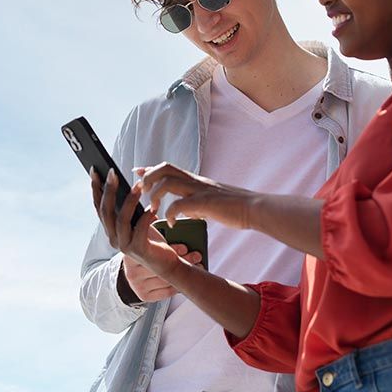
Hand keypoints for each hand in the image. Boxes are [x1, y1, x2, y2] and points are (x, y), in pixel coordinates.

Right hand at [90, 168, 191, 293]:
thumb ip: (128, 207)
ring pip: (122, 219)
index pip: (99, 207)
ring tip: (139, 185)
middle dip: (109, 190)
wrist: (165, 262)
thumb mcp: (136, 220)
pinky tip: (153, 209)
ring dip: (130, 200)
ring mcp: (124, 246)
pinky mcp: (139, 250)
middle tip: (113, 173)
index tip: (95, 171)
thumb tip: (122, 183)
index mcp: (111, 230)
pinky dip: (145, 217)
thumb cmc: (151, 238)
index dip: (96, 189)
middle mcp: (114, 238)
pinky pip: (140, 230)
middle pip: (106, 211)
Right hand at [120, 244, 202, 303]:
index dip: (172, 250)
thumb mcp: (148, 241)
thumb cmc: (146, 251)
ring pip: (167, 281)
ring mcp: (137, 286)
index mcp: (131, 256)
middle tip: (197, 256)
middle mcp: (132, 273)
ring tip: (198, 266)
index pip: (154, 254)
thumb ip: (158, 240)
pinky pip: (167, 292)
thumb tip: (181, 240)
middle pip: (162, 268)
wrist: (134, 268)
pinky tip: (187, 278)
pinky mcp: (144, 296)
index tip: (185, 248)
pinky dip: (179, 285)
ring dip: (185, 274)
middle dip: (183, 261)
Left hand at [136, 163, 257, 230]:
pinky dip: (170, 213)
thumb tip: (186, 210)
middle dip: (149, 177)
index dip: (150, 168)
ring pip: (168, 181)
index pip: (169, 168)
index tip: (136, 170)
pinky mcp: (205, 202)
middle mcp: (196, 181)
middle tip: (142, 191)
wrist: (255, 208)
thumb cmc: (235, 208)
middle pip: (165, 168)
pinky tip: (171, 223)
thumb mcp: (211, 201)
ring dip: (156, 194)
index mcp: (196, 181)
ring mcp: (200, 190)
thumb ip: (196, 203)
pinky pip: (180, 204)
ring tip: (154, 208)